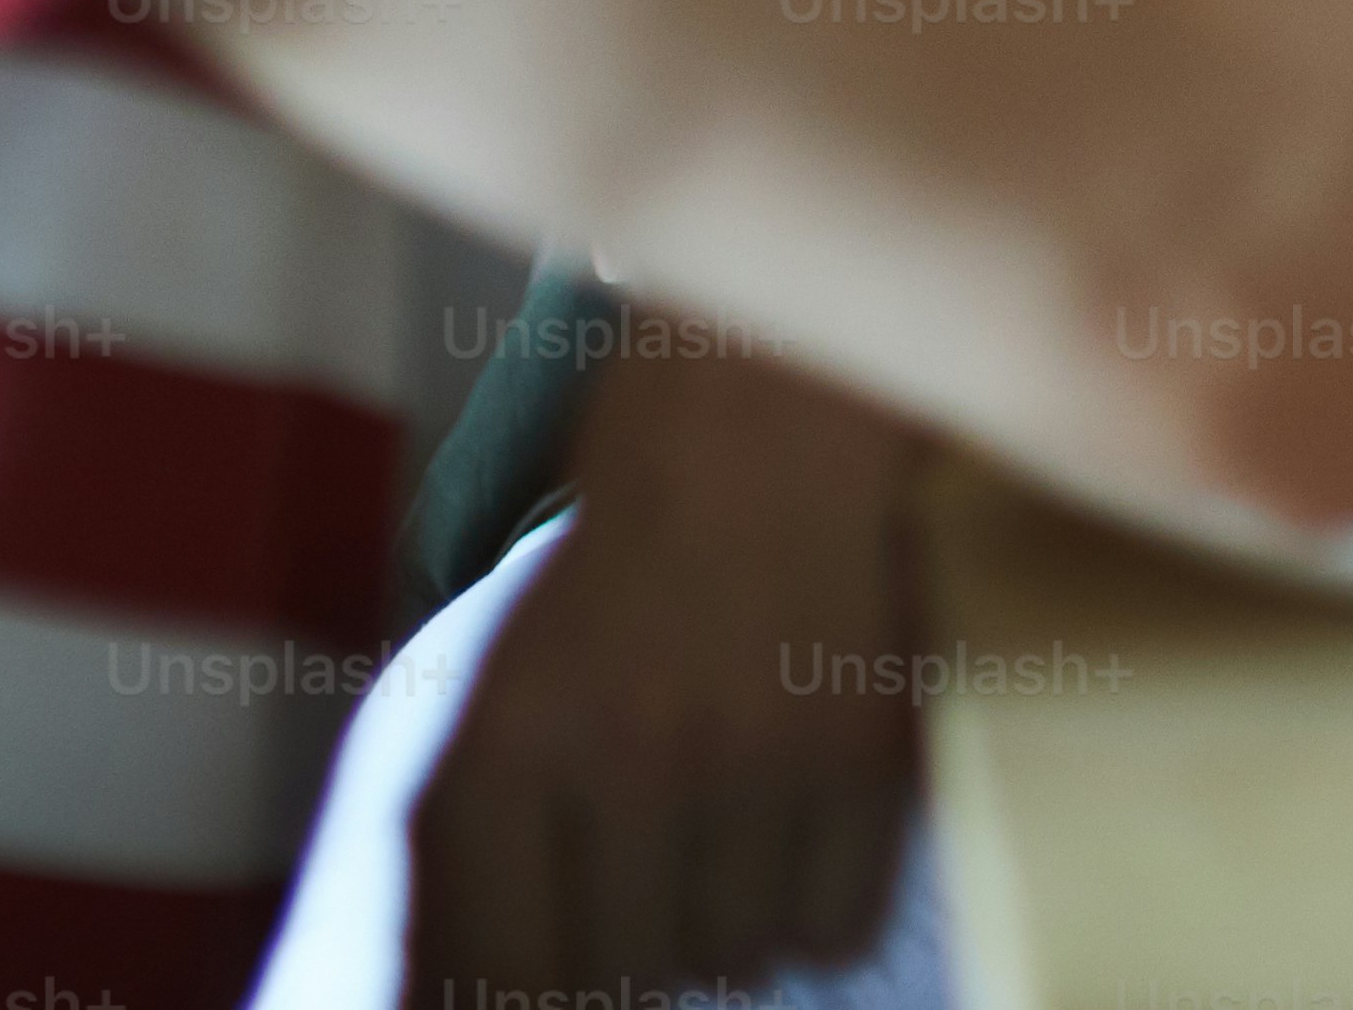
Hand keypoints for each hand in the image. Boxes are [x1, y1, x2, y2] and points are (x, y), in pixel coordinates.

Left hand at [410, 333, 926, 1001]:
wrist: (768, 401)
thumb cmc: (620, 545)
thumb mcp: (500, 675)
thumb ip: (487, 823)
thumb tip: (498, 983)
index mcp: (506, 749)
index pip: (503, 974)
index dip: (541, 990)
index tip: (569, 964)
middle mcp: (624, 764)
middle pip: (629, 974)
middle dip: (646, 952)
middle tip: (661, 894)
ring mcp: (756, 758)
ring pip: (740, 953)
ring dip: (738, 928)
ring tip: (739, 854)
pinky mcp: (865, 743)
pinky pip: (839, 921)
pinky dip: (826, 912)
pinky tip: (810, 852)